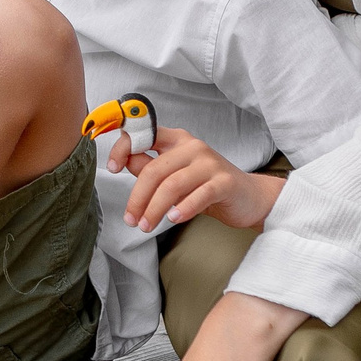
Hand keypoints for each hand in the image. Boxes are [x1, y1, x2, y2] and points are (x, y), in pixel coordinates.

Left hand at [105, 128, 283, 231]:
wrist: (248, 197)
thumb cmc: (206, 186)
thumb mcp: (175, 175)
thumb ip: (151, 167)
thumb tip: (123, 161)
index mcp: (177, 140)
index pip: (144, 135)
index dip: (123, 148)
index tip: (111, 167)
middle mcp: (193, 147)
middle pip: (155, 169)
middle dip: (138, 197)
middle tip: (131, 219)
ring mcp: (210, 163)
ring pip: (172, 185)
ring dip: (155, 209)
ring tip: (146, 225)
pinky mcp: (224, 182)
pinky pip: (199, 195)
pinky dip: (183, 209)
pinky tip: (173, 219)